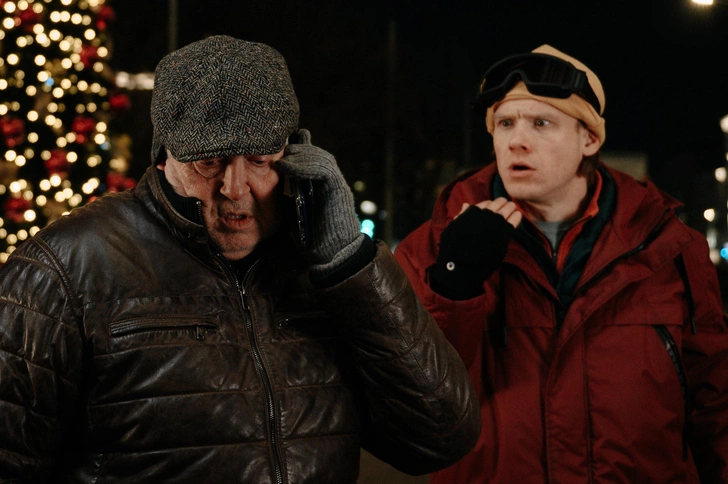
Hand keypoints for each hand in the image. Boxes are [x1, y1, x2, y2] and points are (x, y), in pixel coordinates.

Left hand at [277, 129, 363, 267]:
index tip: (280, 149)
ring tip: (281, 159)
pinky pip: (323, 170)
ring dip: (299, 155)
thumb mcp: (294, 211)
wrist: (331, 255)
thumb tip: (269, 184)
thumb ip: (288, 196)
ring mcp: (337, 185)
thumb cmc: (312, 237)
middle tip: (280, 150)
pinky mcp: (337, 190)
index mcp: (322, 186)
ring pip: (320, 158)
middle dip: (299, 150)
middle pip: (317, 154)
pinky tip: (286, 167)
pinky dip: (303, 166)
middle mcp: (332, 182)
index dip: (299, 151)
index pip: (313, 159)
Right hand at [429, 199, 520, 299]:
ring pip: (507, 210)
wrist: (461, 265)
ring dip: (511, 207)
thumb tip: (466, 204)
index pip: (486, 203)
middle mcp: (484, 215)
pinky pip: (513, 221)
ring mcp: (494, 223)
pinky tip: (518, 215)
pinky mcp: (503, 233)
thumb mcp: (453, 228)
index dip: (491, 204)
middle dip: (503, 203)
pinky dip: (517, 216)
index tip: (494, 206)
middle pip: (498, 203)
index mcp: (472, 212)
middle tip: (508, 204)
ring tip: (515, 208)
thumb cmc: (454, 248)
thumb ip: (461, 216)